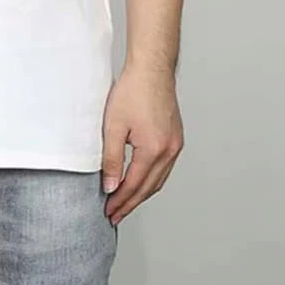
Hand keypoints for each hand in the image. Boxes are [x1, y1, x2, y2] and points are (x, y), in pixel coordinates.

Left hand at [102, 63, 183, 226]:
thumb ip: (111, 159)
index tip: (108, 211)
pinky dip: (151, 179)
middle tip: (115, 214)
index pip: (134, 185)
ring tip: (126, 203)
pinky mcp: (175, 137)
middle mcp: (169, 150)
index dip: (120, 201)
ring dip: (142, 194)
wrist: (152, 69)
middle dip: (131, 203)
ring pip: (159, 180)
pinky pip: (164, 167)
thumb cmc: (133, 91)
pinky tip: (140, 181)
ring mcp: (175, 144)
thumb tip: (110, 186)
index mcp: (154, 149)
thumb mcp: (113, 126)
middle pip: (149, 187)